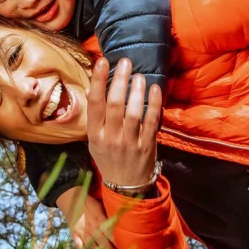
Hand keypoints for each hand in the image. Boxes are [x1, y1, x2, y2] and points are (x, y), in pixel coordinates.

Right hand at [56, 188, 115, 248]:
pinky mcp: (74, 235)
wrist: (71, 199)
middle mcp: (92, 228)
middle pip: (104, 244)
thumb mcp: (101, 207)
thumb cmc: (89, 203)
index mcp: (100, 220)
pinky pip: (80, 248)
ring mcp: (82, 232)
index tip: (123, 247)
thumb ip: (108, 217)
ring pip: (93, 248)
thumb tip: (120, 224)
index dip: (118, 243)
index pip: (111, 235)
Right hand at [87, 57, 160, 187]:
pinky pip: (151, 122)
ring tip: (139, 76)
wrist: (125, 187)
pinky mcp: (147, 146)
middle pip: (114, 105)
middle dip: (119, 80)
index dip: (98, 81)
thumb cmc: (108, 158)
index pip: (95, 104)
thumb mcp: (95, 141)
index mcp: (95, 134)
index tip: (102, 62)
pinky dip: (154, 105)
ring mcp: (130, 142)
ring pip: (133, 112)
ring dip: (136, 91)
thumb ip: (95, 118)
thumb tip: (93, 89)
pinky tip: (155, 89)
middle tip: (125, 62)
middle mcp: (111, 137)